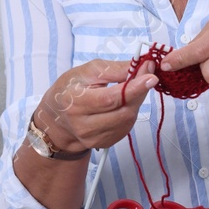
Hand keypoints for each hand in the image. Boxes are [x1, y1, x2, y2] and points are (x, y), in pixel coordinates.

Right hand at [36, 58, 159, 153]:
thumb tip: (140, 65)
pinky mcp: (104, 143)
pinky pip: (126, 127)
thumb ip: (115, 69)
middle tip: (147, 75)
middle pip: (123, 111)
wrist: (57, 118)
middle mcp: (84, 125)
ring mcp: (94, 138)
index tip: (151, 76)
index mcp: (75, 103)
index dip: (134, 88)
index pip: (110, 99)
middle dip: (140, 92)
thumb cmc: (71, 90)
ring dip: (136, 102)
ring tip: (133, 88)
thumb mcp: (87, 71)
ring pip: (128, 120)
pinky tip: (124, 103)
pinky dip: (130, 112)